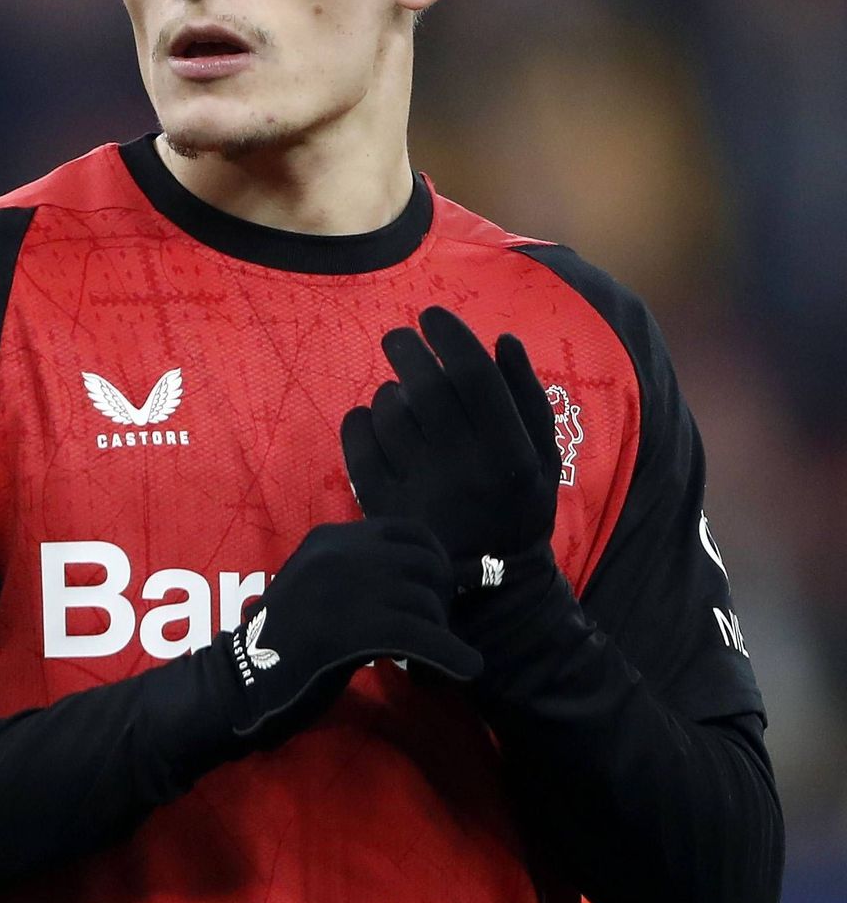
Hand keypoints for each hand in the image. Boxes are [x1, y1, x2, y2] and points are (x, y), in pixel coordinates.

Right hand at [223, 517, 481, 740]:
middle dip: (441, 598)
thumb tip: (425, 581)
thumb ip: (360, 576)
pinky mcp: (350, 628)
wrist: (236, 683)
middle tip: (435, 629)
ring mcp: (343, 588)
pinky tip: (466, 668)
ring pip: (423, 602)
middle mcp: (340, 553)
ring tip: (436, 659)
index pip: (408, 531)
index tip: (439, 590)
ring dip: (440, 633)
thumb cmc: (280, 645)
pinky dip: (450, 654)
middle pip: (424, 564)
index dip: (436, 560)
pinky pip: (419, 635)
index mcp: (331, 539)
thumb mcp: (319, 589)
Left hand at [340, 308, 560, 589]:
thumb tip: (503, 341)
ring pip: (390, 412)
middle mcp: (464, 469)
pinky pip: (358, 445)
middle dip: (407, 347)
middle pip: (425, 385)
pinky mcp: (383, 507)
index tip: (432, 316)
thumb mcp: (543, 457)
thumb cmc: (518, 508)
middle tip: (399, 337)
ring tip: (396, 393)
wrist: (489, 586)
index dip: (450, 335)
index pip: (474, 374)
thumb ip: (529, 397)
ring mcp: (421, 489)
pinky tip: (370, 419)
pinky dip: (359, 421)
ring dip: (388, 390)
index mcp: (509, 452)